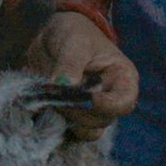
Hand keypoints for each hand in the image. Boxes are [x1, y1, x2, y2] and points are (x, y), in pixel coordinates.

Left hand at [23, 11, 138, 137]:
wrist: (50, 35)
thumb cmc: (73, 32)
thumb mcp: (74, 41)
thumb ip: (70, 63)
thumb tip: (63, 86)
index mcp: (121, 79)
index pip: (124, 103)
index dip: (107, 106)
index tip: (87, 98)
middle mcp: (109, 99)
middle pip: (101, 120)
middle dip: (77, 109)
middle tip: (56, 92)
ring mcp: (90, 111)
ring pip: (85, 131)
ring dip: (65, 118)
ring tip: (48, 98)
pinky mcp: (70, 117)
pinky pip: (67, 133)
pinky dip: (54, 126)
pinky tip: (42, 110)